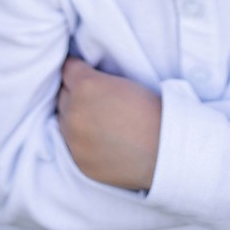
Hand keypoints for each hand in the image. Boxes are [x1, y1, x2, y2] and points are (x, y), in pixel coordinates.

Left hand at [57, 55, 161, 190]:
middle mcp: (74, 112)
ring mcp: (74, 140)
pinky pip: (71, 145)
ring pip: (64, 121)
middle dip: (75, 94)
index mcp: (86, 85)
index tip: (85, 72)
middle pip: (62, 95)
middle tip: (96, 99)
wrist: (167, 149)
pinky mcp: (79, 161)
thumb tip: (80, 79)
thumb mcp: (124, 81)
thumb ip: (95, 78)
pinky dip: (82, 141)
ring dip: (75, 118)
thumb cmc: (153, 110)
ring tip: (98, 121)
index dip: (79, 70)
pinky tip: (100, 139)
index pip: (67, 69)